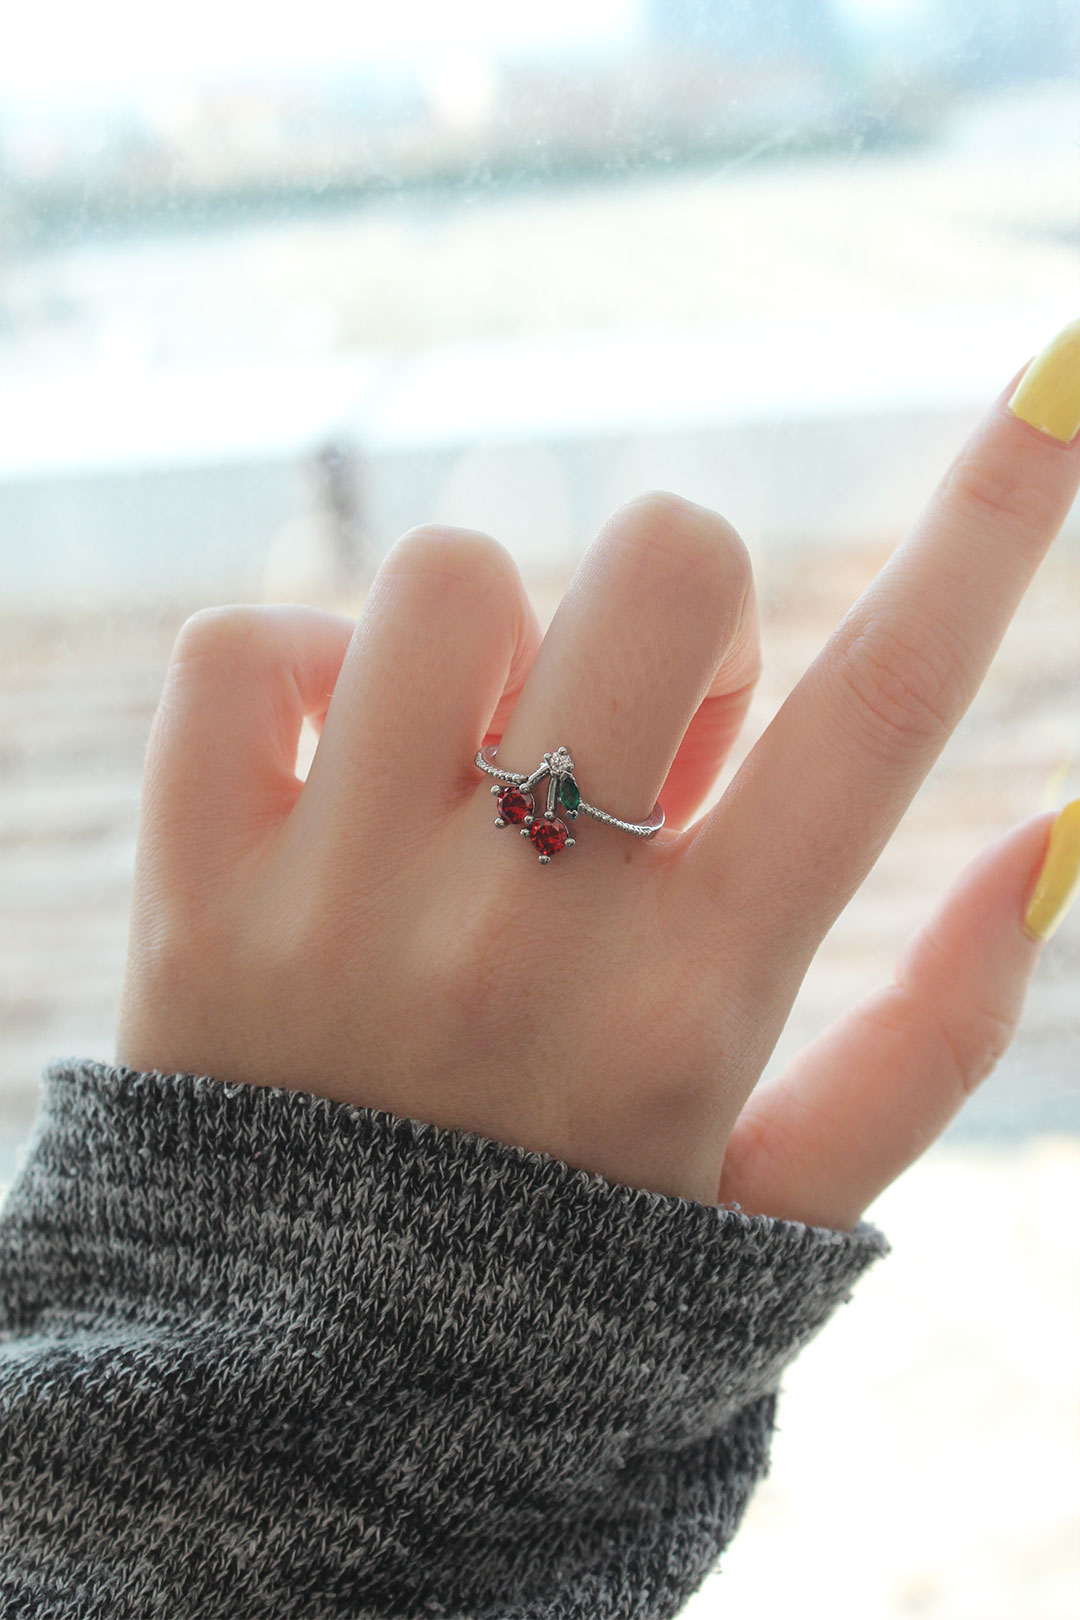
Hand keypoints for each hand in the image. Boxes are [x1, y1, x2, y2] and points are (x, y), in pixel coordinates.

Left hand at [117, 322, 1079, 1228]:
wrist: (307, 1408)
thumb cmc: (572, 1280)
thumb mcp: (787, 1195)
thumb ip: (938, 1029)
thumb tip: (1053, 835)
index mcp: (700, 995)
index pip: (882, 714)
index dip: (991, 528)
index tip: (1059, 386)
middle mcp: (530, 927)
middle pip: (665, 563)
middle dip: (672, 610)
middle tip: (625, 740)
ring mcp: (346, 899)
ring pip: (447, 577)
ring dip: (484, 644)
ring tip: (467, 774)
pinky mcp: (195, 890)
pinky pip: (241, 649)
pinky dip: (293, 672)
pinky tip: (327, 772)